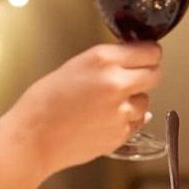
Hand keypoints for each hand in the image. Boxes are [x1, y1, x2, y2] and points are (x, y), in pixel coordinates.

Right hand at [17, 43, 162, 172]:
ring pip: (146, 101)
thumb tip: (134, 59)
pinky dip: (126, 121)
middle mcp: (117, 83)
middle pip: (155, 74)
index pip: (151, 51)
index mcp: (104, 60)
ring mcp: (121, 111)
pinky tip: (103, 119)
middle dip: (147, 74)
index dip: (149, 54)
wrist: (33, 137)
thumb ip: (109, 61)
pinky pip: (137, 122)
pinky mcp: (121, 133)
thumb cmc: (45, 101)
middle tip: (132, 78)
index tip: (147, 56)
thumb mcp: (76, 65)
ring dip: (134, 100)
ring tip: (107, 104)